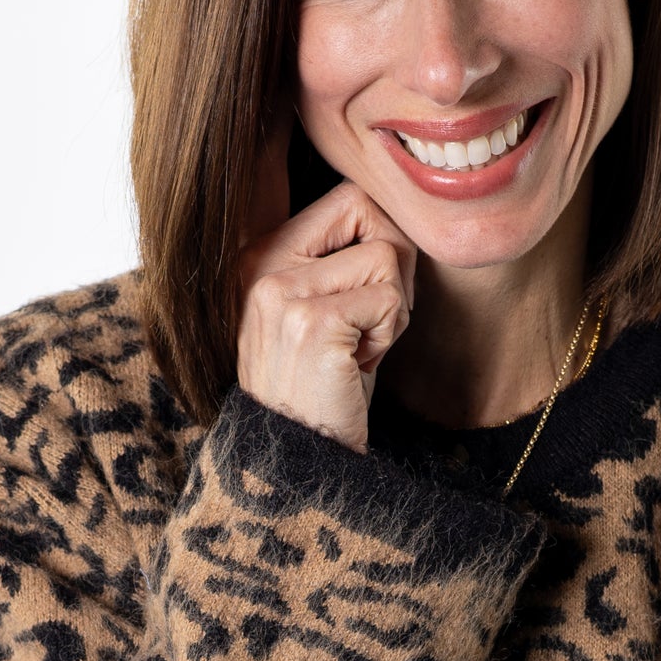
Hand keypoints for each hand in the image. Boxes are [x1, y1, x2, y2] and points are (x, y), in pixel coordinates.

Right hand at [236, 114, 416, 452]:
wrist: (299, 462)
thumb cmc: (324, 388)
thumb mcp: (324, 311)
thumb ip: (345, 259)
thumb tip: (402, 212)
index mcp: (259, 255)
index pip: (349, 198)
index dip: (380, 242)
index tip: (364, 299)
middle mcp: (261, 265)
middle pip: (370, 212)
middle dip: (392, 269)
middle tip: (366, 326)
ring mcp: (281, 293)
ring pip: (387, 256)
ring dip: (391, 311)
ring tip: (357, 351)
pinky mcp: (311, 322)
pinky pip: (389, 298)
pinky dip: (387, 335)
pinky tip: (356, 367)